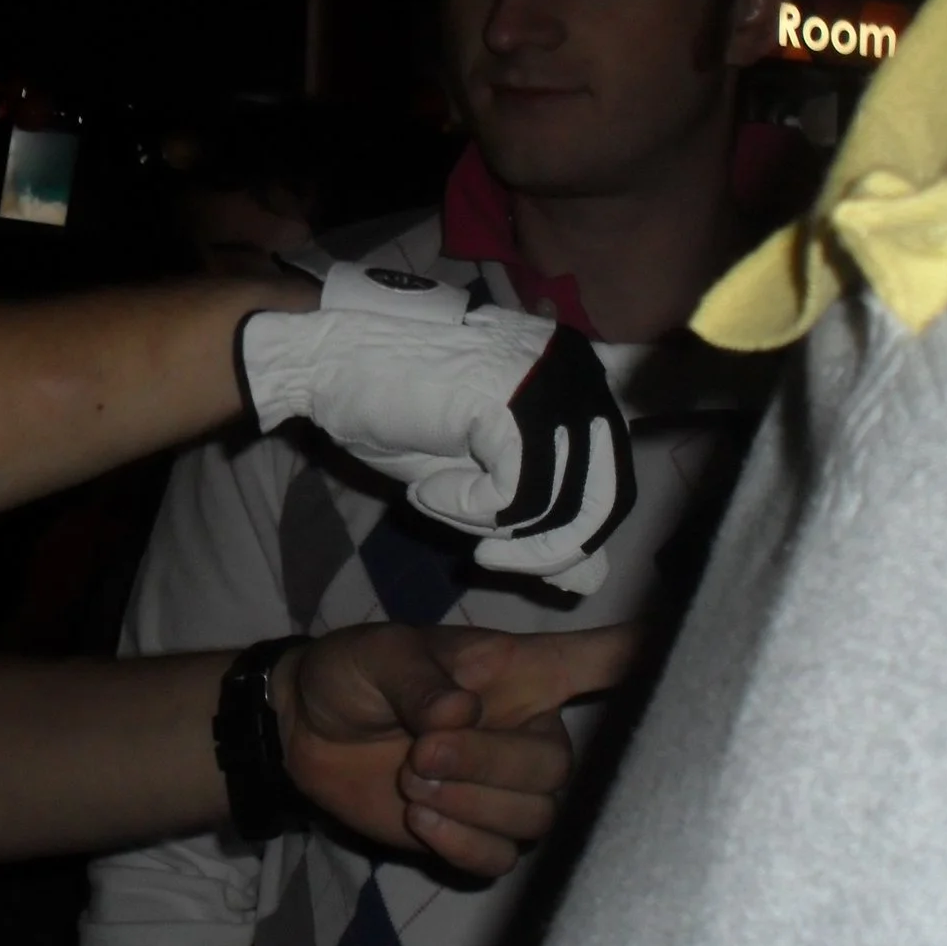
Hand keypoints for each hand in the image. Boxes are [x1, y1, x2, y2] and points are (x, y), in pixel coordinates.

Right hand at [236, 264, 635, 589]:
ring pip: (563, 506)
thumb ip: (539, 521)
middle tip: (486, 554)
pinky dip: (465, 508)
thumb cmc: (399, 410)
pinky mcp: (513, 404)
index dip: (580, 535)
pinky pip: (515, 496)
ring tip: (441, 502)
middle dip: (545, 549)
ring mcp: (551, 384)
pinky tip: (427, 487)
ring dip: (495, 528)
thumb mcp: (479, 480)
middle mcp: (580, 374)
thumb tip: (590, 582)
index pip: (618, 481)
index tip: (521, 553)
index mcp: (581, 381)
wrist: (328, 362)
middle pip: (607, 502)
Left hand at [277, 622, 638, 876]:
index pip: (605, 663)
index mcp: (522, 673)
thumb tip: (458, 713)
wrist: (304, 731)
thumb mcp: (378, 656)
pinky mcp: (476, 835)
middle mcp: (531, 730)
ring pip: (536, 816)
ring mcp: (507, 789)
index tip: (690, 653)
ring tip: (411, 780)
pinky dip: (464, 844)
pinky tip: (422, 821)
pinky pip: (502, 858)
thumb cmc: (356, 674)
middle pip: (558, 767)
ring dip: (472, 804)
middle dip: (489, 764)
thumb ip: (418, 681)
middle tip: (421, 750)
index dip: (650, 662)